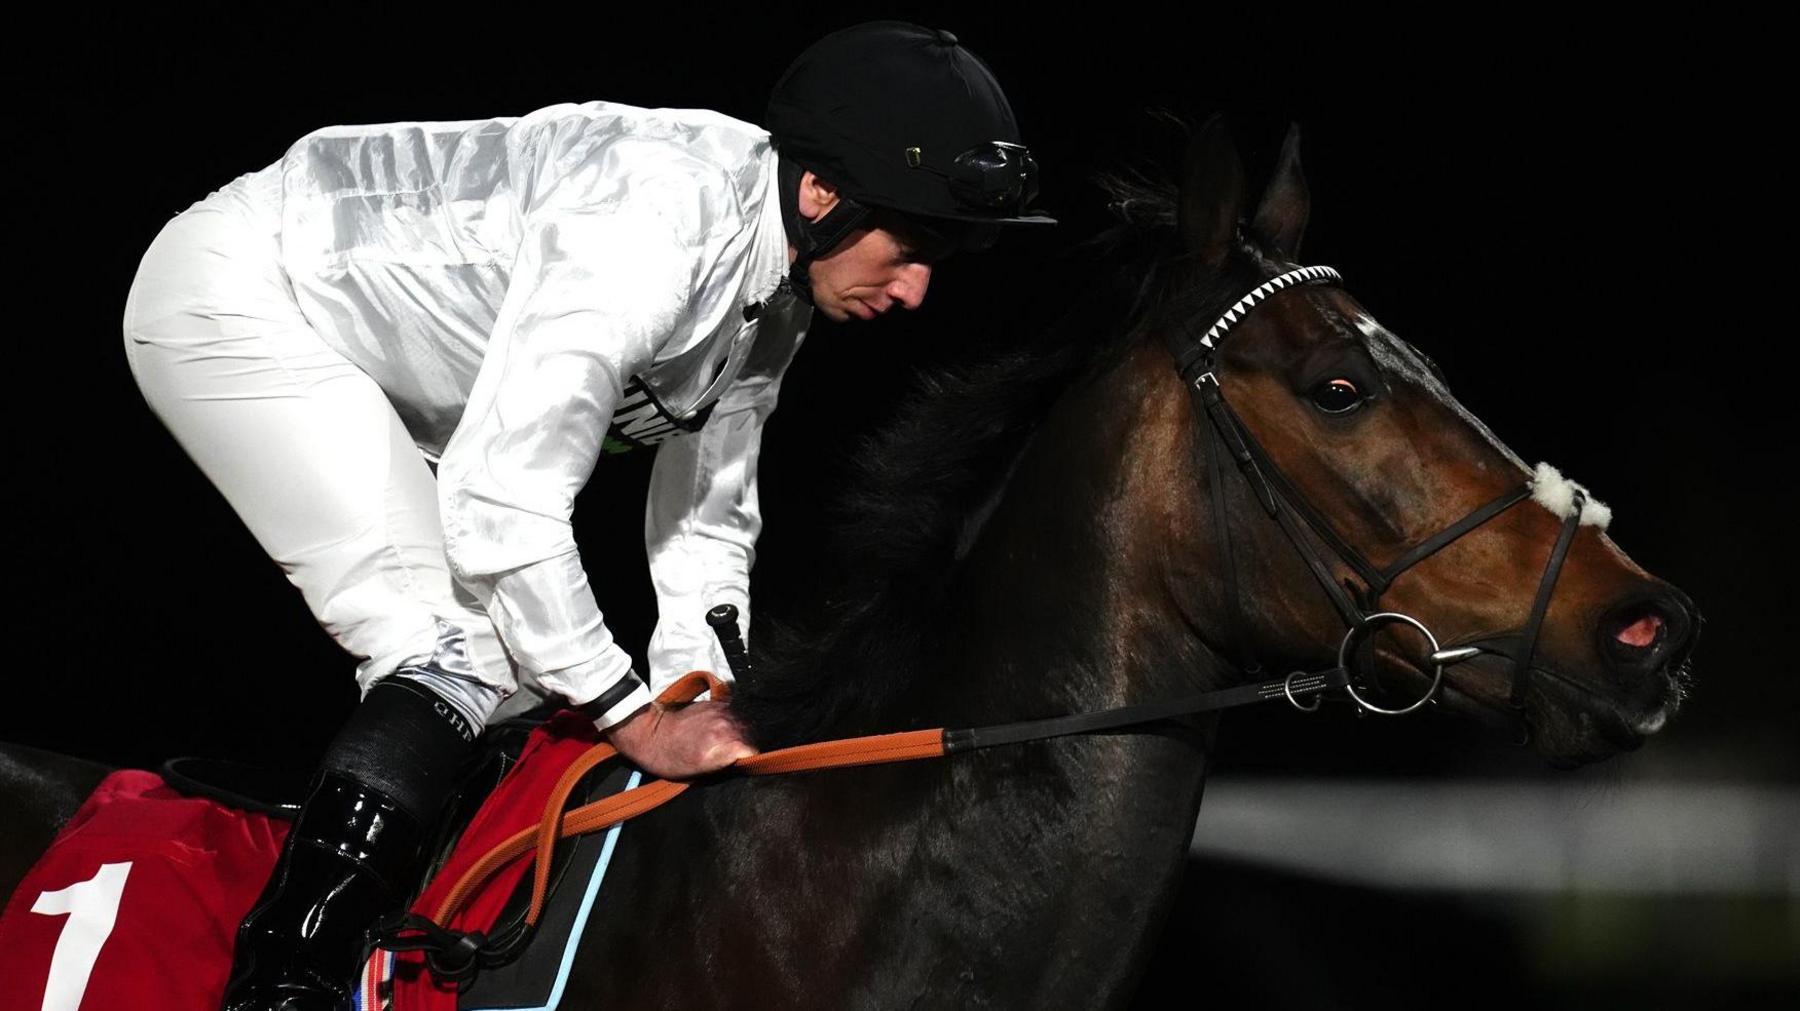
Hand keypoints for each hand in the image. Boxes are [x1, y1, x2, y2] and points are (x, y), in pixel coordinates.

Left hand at [603, 700, 757, 779]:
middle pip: (752, 737)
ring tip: (729, 742)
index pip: (753, 752)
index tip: (744, 764)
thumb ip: (724, 767)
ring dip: (742, 733)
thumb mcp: (696, 774)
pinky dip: (733, 722)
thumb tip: (741, 764)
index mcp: (721, 749)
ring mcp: (722, 713)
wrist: (650, 732)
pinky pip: (735, 713)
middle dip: (747, 746)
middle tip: (736, 755)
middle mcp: (725, 728)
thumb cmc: (668, 759)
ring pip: (746, 724)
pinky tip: (723, 730)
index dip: (751, 760)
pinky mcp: (716, 704)